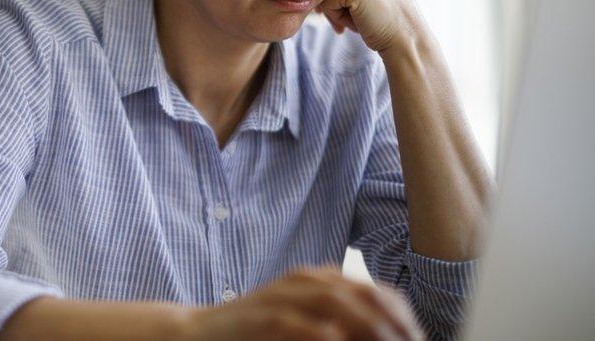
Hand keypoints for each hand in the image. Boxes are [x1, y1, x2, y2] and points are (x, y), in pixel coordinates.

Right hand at [187, 266, 423, 340]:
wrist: (200, 333)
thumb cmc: (257, 333)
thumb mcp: (304, 323)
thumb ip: (339, 324)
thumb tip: (385, 335)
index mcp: (318, 281)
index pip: (376, 291)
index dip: (402, 316)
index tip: (416, 338)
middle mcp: (302, 282)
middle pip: (360, 293)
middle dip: (392, 322)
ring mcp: (280, 297)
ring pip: (334, 301)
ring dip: (367, 326)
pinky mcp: (261, 318)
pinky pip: (295, 323)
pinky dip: (321, 334)